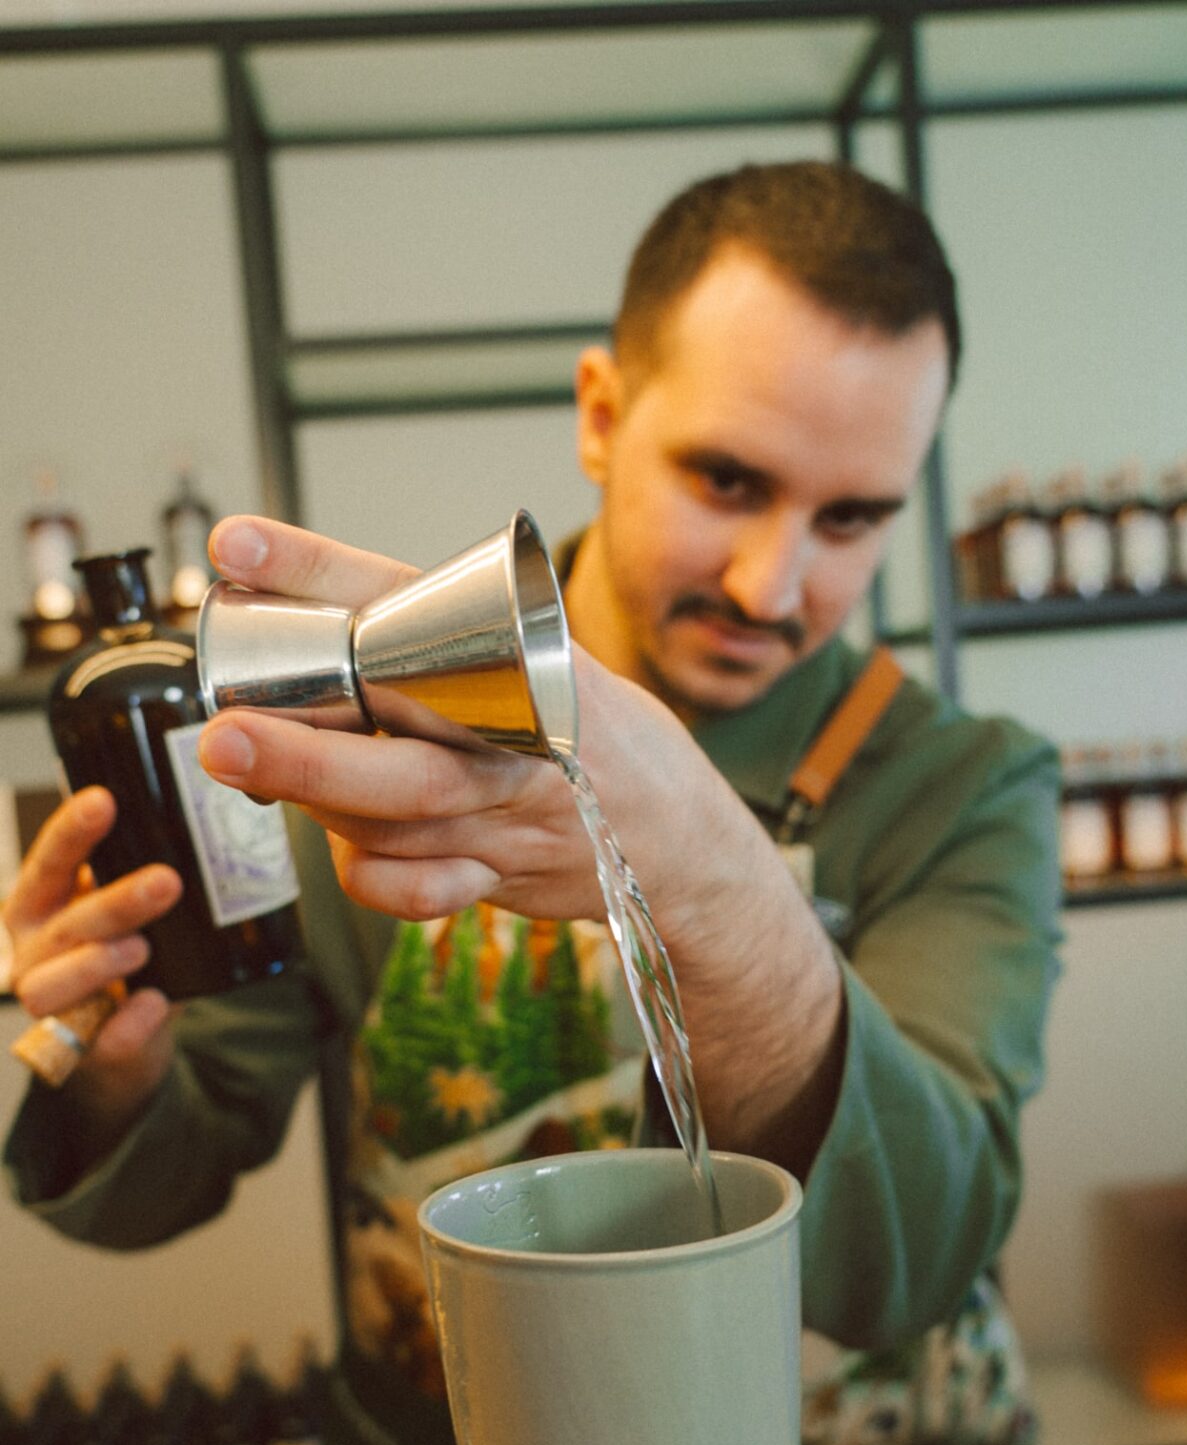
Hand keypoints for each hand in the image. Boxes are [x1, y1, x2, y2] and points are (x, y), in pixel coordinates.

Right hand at [3, 787, 181, 1129]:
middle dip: (115, 902)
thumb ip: (140, 876)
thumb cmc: (122, 958)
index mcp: (40, 903)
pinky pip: (101, 1039)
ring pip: (53, 985)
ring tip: (141, 949)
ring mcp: (51, 1003)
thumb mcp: (122, 909)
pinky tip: (156, 1003)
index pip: (49, 861)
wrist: (120, 1042)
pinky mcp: (81, 1049)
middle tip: (166, 882)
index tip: (103, 801)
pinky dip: (130, 1021)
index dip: (72, 833)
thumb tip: (203, 829)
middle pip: (66, 923)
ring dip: (99, 962)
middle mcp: (34, 950)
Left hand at [202, 516, 722, 931]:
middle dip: (305, 753)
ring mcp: (511, 823)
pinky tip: (353, 846)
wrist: (692, 850)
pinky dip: (370, 873)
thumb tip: (327, 606)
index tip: (238, 544)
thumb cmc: (610, 744)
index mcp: (533, 663)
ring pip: (395, 827)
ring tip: (251, 765)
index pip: (409, 600)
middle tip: (223, 735)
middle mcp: (523, 747)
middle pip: (403, 758)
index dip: (318, 570)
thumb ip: (460, 641)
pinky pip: (416, 889)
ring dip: (317, 803)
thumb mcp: (556, 661)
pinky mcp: (501, 876)